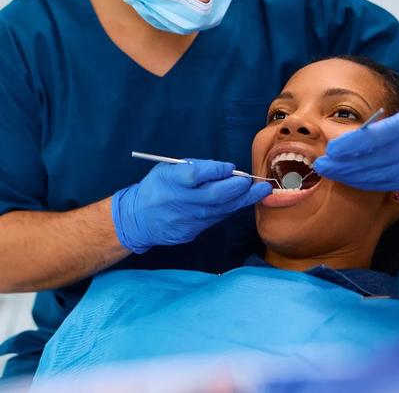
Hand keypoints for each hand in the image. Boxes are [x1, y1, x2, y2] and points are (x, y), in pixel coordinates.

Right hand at [112, 159, 271, 253]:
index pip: (196, 174)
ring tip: (261, 191)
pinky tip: (242, 201)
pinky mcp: (192, 231)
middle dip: (238, 188)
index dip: (216, 170)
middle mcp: (181, 201)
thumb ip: (194, 167)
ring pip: (221, 209)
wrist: (138, 219)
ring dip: (243, 200)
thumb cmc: (156, 187)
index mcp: (171, 181)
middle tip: (254, 182)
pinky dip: (230, 209)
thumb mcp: (167, 169)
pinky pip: (216, 218)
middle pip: (215, 195)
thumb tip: (223, 169)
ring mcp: (187, 219)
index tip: (231, 167)